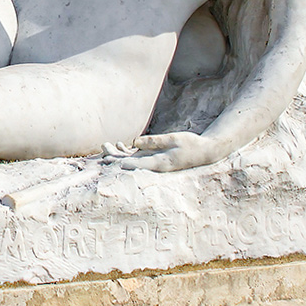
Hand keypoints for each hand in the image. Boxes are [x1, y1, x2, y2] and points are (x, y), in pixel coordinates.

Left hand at [108, 131, 231, 172]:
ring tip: (104, 146)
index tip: (107, 160)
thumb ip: (154, 141)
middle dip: (114, 157)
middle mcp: (154, 166)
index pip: (135, 164)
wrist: (204, 151)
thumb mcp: (174, 139)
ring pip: (132, 160)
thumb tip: (134, 142)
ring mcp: (154, 162)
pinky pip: (138, 157)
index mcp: (158, 163)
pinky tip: (119, 145)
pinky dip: (128, 152)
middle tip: (101, 149)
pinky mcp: (156, 158)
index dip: (119, 162)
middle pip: (130, 163)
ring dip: (118, 154)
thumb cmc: (191, 144)